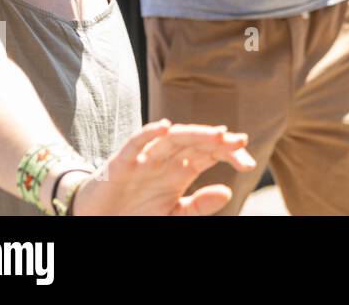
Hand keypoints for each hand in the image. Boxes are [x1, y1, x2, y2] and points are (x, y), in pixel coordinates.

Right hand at [71, 120, 254, 215]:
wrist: (99, 221)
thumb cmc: (138, 214)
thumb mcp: (174, 215)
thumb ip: (199, 205)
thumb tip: (228, 192)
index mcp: (182, 169)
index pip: (211, 154)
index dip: (230, 154)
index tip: (249, 164)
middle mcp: (166, 159)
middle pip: (196, 142)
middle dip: (218, 141)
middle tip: (239, 142)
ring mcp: (145, 158)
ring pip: (172, 139)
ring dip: (194, 134)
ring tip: (216, 134)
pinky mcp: (122, 163)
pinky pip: (136, 143)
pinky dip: (149, 133)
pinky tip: (165, 128)